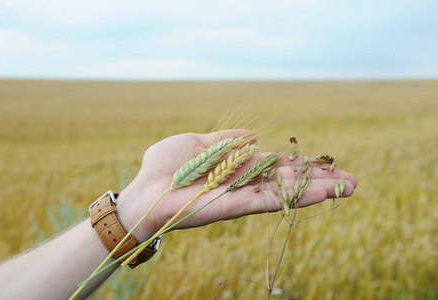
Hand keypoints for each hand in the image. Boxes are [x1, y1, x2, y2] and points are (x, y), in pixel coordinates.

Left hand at [117, 129, 357, 241]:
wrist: (145, 191)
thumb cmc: (165, 166)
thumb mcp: (197, 141)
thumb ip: (226, 139)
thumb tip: (254, 135)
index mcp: (236, 167)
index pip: (276, 166)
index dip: (300, 165)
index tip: (324, 163)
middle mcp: (244, 184)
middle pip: (288, 181)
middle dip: (318, 180)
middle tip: (352, 180)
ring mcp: (241, 197)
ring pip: (286, 193)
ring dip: (316, 190)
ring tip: (348, 187)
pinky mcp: (234, 207)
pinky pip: (269, 201)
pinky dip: (295, 197)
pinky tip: (320, 193)